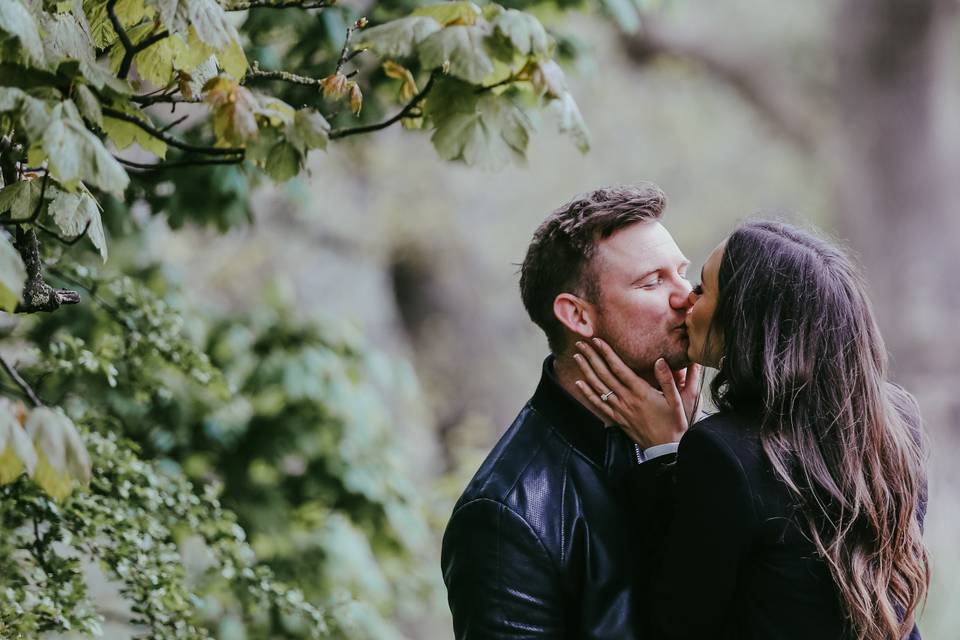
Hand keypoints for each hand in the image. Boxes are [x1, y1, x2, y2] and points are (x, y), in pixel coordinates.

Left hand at [572, 338, 701, 448]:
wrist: (667, 449)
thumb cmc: (675, 423)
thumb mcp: (679, 399)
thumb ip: (668, 379)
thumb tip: (660, 360)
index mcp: (641, 392)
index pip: (619, 368)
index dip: (607, 353)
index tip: (597, 340)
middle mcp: (627, 399)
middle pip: (604, 374)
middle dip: (592, 357)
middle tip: (580, 343)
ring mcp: (620, 410)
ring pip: (598, 387)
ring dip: (586, 371)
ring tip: (577, 357)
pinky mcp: (617, 420)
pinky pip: (599, 405)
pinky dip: (588, 394)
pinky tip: (579, 384)